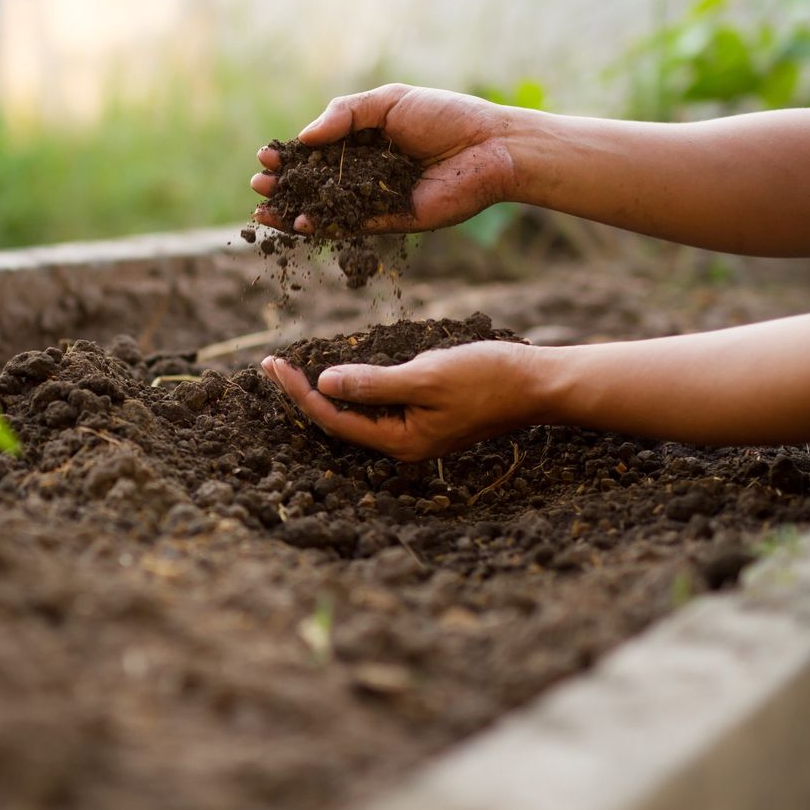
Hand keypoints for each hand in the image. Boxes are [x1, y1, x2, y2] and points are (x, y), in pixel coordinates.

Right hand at [250, 84, 517, 233]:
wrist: (491, 147)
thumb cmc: (446, 116)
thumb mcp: (389, 101)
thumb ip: (345, 114)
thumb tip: (304, 137)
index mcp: (366, 140)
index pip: (318, 151)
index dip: (291, 155)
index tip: (266, 155)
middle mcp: (367, 172)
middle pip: (315, 182)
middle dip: (285, 184)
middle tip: (258, 183)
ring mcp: (376, 199)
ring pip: (326, 208)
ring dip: (293, 211)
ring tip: (263, 210)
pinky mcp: (390, 222)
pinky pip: (350, 226)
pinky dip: (323, 227)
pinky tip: (299, 223)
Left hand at [260, 342, 545, 460]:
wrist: (537, 383)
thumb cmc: (486, 378)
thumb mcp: (425, 377)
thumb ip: (374, 384)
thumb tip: (325, 384)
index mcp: (400, 442)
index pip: (333, 419)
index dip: (299, 393)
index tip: (273, 365)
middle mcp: (403, 444)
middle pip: (339, 421)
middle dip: (304, 394)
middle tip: (272, 365)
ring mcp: (415, 433)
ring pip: (357, 415)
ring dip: (325, 391)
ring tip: (293, 369)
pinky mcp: (425, 418)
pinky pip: (378, 406)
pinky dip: (355, 388)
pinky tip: (341, 373)